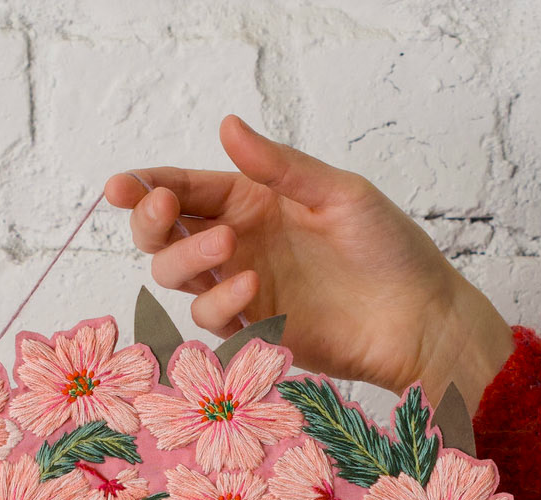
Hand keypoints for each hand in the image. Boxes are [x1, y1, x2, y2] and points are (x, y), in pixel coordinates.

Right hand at [104, 115, 512, 409]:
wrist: (417, 319)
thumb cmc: (389, 249)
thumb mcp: (338, 194)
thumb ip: (280, 168)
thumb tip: (228, 127)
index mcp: (253, 200)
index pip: (186, 189)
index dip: (147, 187)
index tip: (123, 186)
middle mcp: (239, 243)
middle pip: (164, 235)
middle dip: (151, 222)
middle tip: (163, 210)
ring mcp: (243, 289)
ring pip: (176, 277)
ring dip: (185, 259)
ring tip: (226, 248)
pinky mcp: (254, 330)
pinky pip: (211, 317)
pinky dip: (219, 301)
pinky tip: (249, 286)